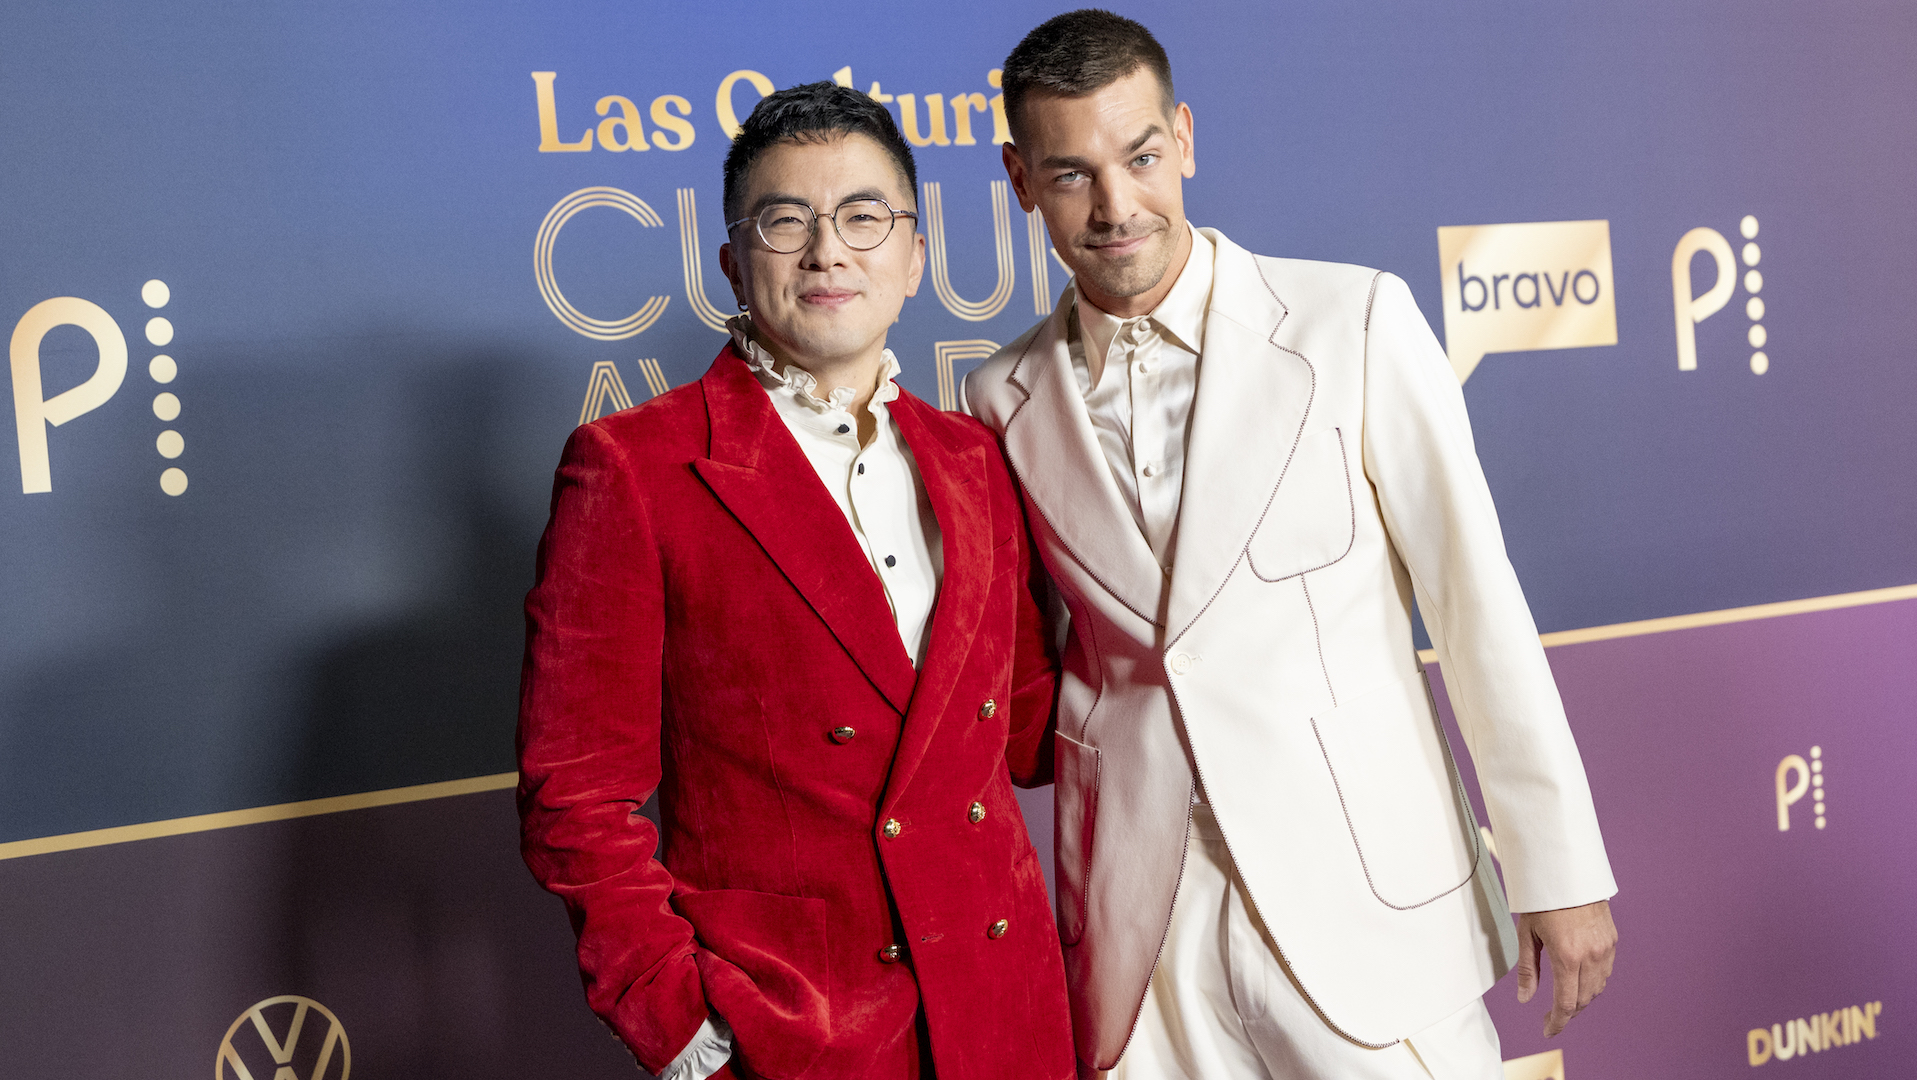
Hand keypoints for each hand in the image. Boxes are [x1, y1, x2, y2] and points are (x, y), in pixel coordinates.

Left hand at [1515, 899, 1615, 1036]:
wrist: (1568, 873)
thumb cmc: (1543, 902)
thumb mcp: (1527, 934)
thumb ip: (1528, 969)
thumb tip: (1525, 999)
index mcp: (1567, 956)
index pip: (1566, 1003)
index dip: (1557, 1022)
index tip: (1547, 1031)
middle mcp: (1590, 956)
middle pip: (1583, 1000)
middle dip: (1567, 1012)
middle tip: (1550, 1015)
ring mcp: (1605, 949)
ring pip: (1597, 988)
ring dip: (1582, 999)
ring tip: (1564, 998)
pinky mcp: (1612, 941)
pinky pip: (1606, 973)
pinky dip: (1594, 983)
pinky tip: (1580, 980)